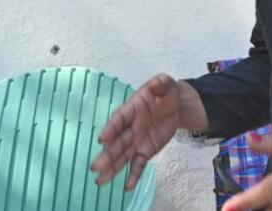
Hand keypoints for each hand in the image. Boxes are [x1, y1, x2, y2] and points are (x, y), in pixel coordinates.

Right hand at [90, 74, 186, 189]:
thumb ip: (161, 84)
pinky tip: (127, 187)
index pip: (119, 120)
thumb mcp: (165, 84)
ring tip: (100, 181)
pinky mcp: (145, 150)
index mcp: (132, 109)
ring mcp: (137, 140)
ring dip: (112, 168)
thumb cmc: (165, 92)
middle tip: (95, 167)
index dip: (111, 129)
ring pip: (122, 156)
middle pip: (116, 143)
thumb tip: (159, 83)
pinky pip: (138, 164)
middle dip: (107, 155)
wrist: (175, 105)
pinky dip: (133, 175)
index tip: (102, 139)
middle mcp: (130, 127)